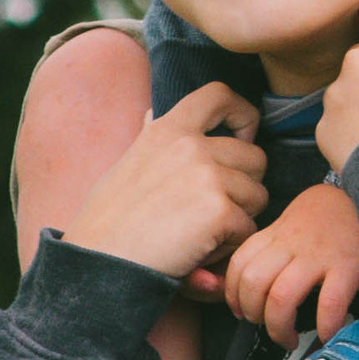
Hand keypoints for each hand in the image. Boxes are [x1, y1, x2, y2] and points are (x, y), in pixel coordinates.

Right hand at [63, 82, 265, 283]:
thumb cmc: (109, 223)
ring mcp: (208, 176)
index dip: (242, 114)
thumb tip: (153, 112)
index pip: (220, 95)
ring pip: (257, 196)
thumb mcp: (127, 165)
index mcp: (168, 129)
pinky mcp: (219, 210)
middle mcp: (191, 145)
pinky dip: (229, 248)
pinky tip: (198, 252)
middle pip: (255, 157)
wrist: (100, 264)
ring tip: (200, 234)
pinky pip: (248, 230)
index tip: (244, 136)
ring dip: (238, 220)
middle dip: (244, 188)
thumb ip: (151, 140)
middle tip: (212, 212)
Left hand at [224, 180, 358, 348]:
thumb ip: (273, 246)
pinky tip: (326, 334)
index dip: (233, 295)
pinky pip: (329, 303)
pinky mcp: (348, 267)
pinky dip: (324, 326)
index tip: (241, 312)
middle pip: (254, 283)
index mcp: (276, 234)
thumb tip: (255, 286)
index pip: (239, 265)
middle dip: (253, 315)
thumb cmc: (331, 216)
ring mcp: (319, 255)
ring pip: (281, 297)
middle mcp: (292, 244)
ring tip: (289, 339)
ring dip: (279, 327)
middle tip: (265, 326)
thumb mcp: (293, 222)